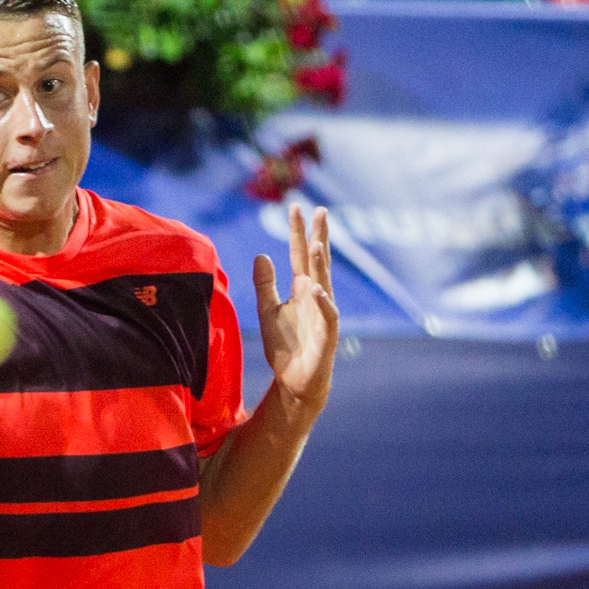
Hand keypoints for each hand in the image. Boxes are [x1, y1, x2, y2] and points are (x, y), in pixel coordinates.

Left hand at [253, 205, 338, 414]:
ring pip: (324, 283)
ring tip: (317, 244)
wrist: (294, 381)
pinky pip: (327, 315)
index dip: (297, 232)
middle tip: (319, 210)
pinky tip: (316, 289)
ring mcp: (323, 314)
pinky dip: (322, 302)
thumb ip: (265, 284)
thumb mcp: (267, 310)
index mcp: (301, 288)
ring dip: (322, 265)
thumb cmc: (285, 346)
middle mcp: (315, 296)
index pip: (299, 254)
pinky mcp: (327, 335)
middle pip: (317, 261)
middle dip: (318, 236)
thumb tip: (262, 255)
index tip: (294, 207)